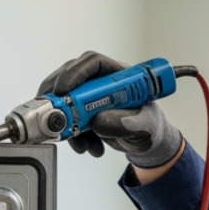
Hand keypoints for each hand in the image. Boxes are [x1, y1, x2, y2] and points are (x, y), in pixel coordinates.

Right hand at [39, 52, 182, 167]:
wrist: (146, 143)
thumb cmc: (150, 127)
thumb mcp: (146, 127)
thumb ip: (127, 123)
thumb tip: (98, 121)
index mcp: (120, 75)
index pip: (94, 63)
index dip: (76, 73)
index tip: (64, 91)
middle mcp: (101, 81)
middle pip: (70, 77)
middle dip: (59, 98)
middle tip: (57, 118)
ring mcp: (89, 96)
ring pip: (63, 99)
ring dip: (65, 122)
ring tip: (82, 143)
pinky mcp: (81, 112)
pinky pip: (65, 118)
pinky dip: (70, 135)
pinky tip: (87, 146)